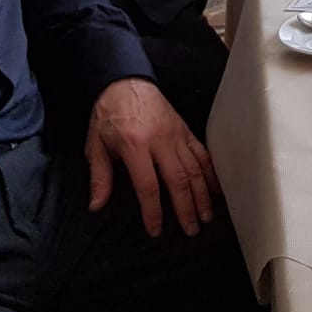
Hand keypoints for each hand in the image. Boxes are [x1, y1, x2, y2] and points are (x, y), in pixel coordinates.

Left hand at [85, 78, 217, 237]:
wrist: (125, 81)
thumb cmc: (108, 113)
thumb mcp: (95, 145)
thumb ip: (99, 176)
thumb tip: (97, 205)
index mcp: (135, 145)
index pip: (148, 186)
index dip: (154, 212)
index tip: (156, 230)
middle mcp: (160, 141)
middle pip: (179, 180)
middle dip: (186, 209)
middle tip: (191, 230)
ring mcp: (176, 134)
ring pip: (195, 169)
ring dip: (202, 195)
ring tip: (206, 216)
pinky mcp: (186, 129)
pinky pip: (202, 153)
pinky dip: (211, 173)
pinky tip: (216, 189)